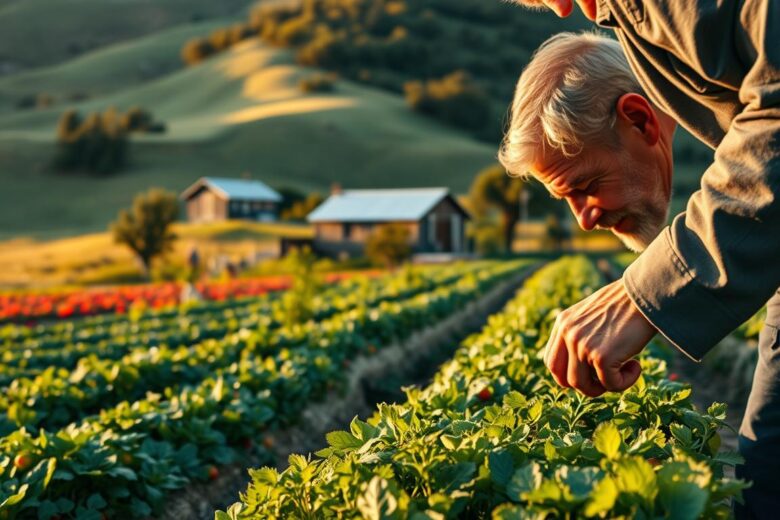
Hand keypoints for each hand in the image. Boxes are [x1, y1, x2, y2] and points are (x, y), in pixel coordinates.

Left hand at [543, 279, 656, 396]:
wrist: (646, 293)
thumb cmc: (626, 304)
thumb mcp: (592, 315)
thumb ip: (581, 334)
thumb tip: (583, 368)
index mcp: (563, 323)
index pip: (552, 362)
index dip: (567, 376)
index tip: (588, 376)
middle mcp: (568, 334)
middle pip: (563, 379)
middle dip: (584, 386)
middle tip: (606, 380)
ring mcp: (582, 345)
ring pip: (583, 386)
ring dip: (604, 387)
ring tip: (624, 372)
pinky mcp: (601, 356)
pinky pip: (610, 384)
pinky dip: (625, 381)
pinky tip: (636, 366)